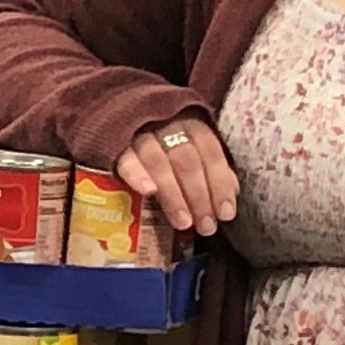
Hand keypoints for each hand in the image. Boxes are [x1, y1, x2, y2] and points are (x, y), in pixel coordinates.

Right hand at [118, 119, 239, 236]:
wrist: (112, 119)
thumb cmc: (159, 143)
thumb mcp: (188, 147)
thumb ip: (209, 166)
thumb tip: (233, 191)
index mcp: (189, 124)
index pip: (210, 152)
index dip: (220, 183)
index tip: (225, 214)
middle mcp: (166, 124)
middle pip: (186, 160)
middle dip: (199, 195)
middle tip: (205, 226)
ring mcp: (138, 133)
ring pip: (159, 162)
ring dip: (173, 194)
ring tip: (182, 222)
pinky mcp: (112, 144)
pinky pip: (126, 159)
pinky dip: (138, 175)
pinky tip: (148, 192)